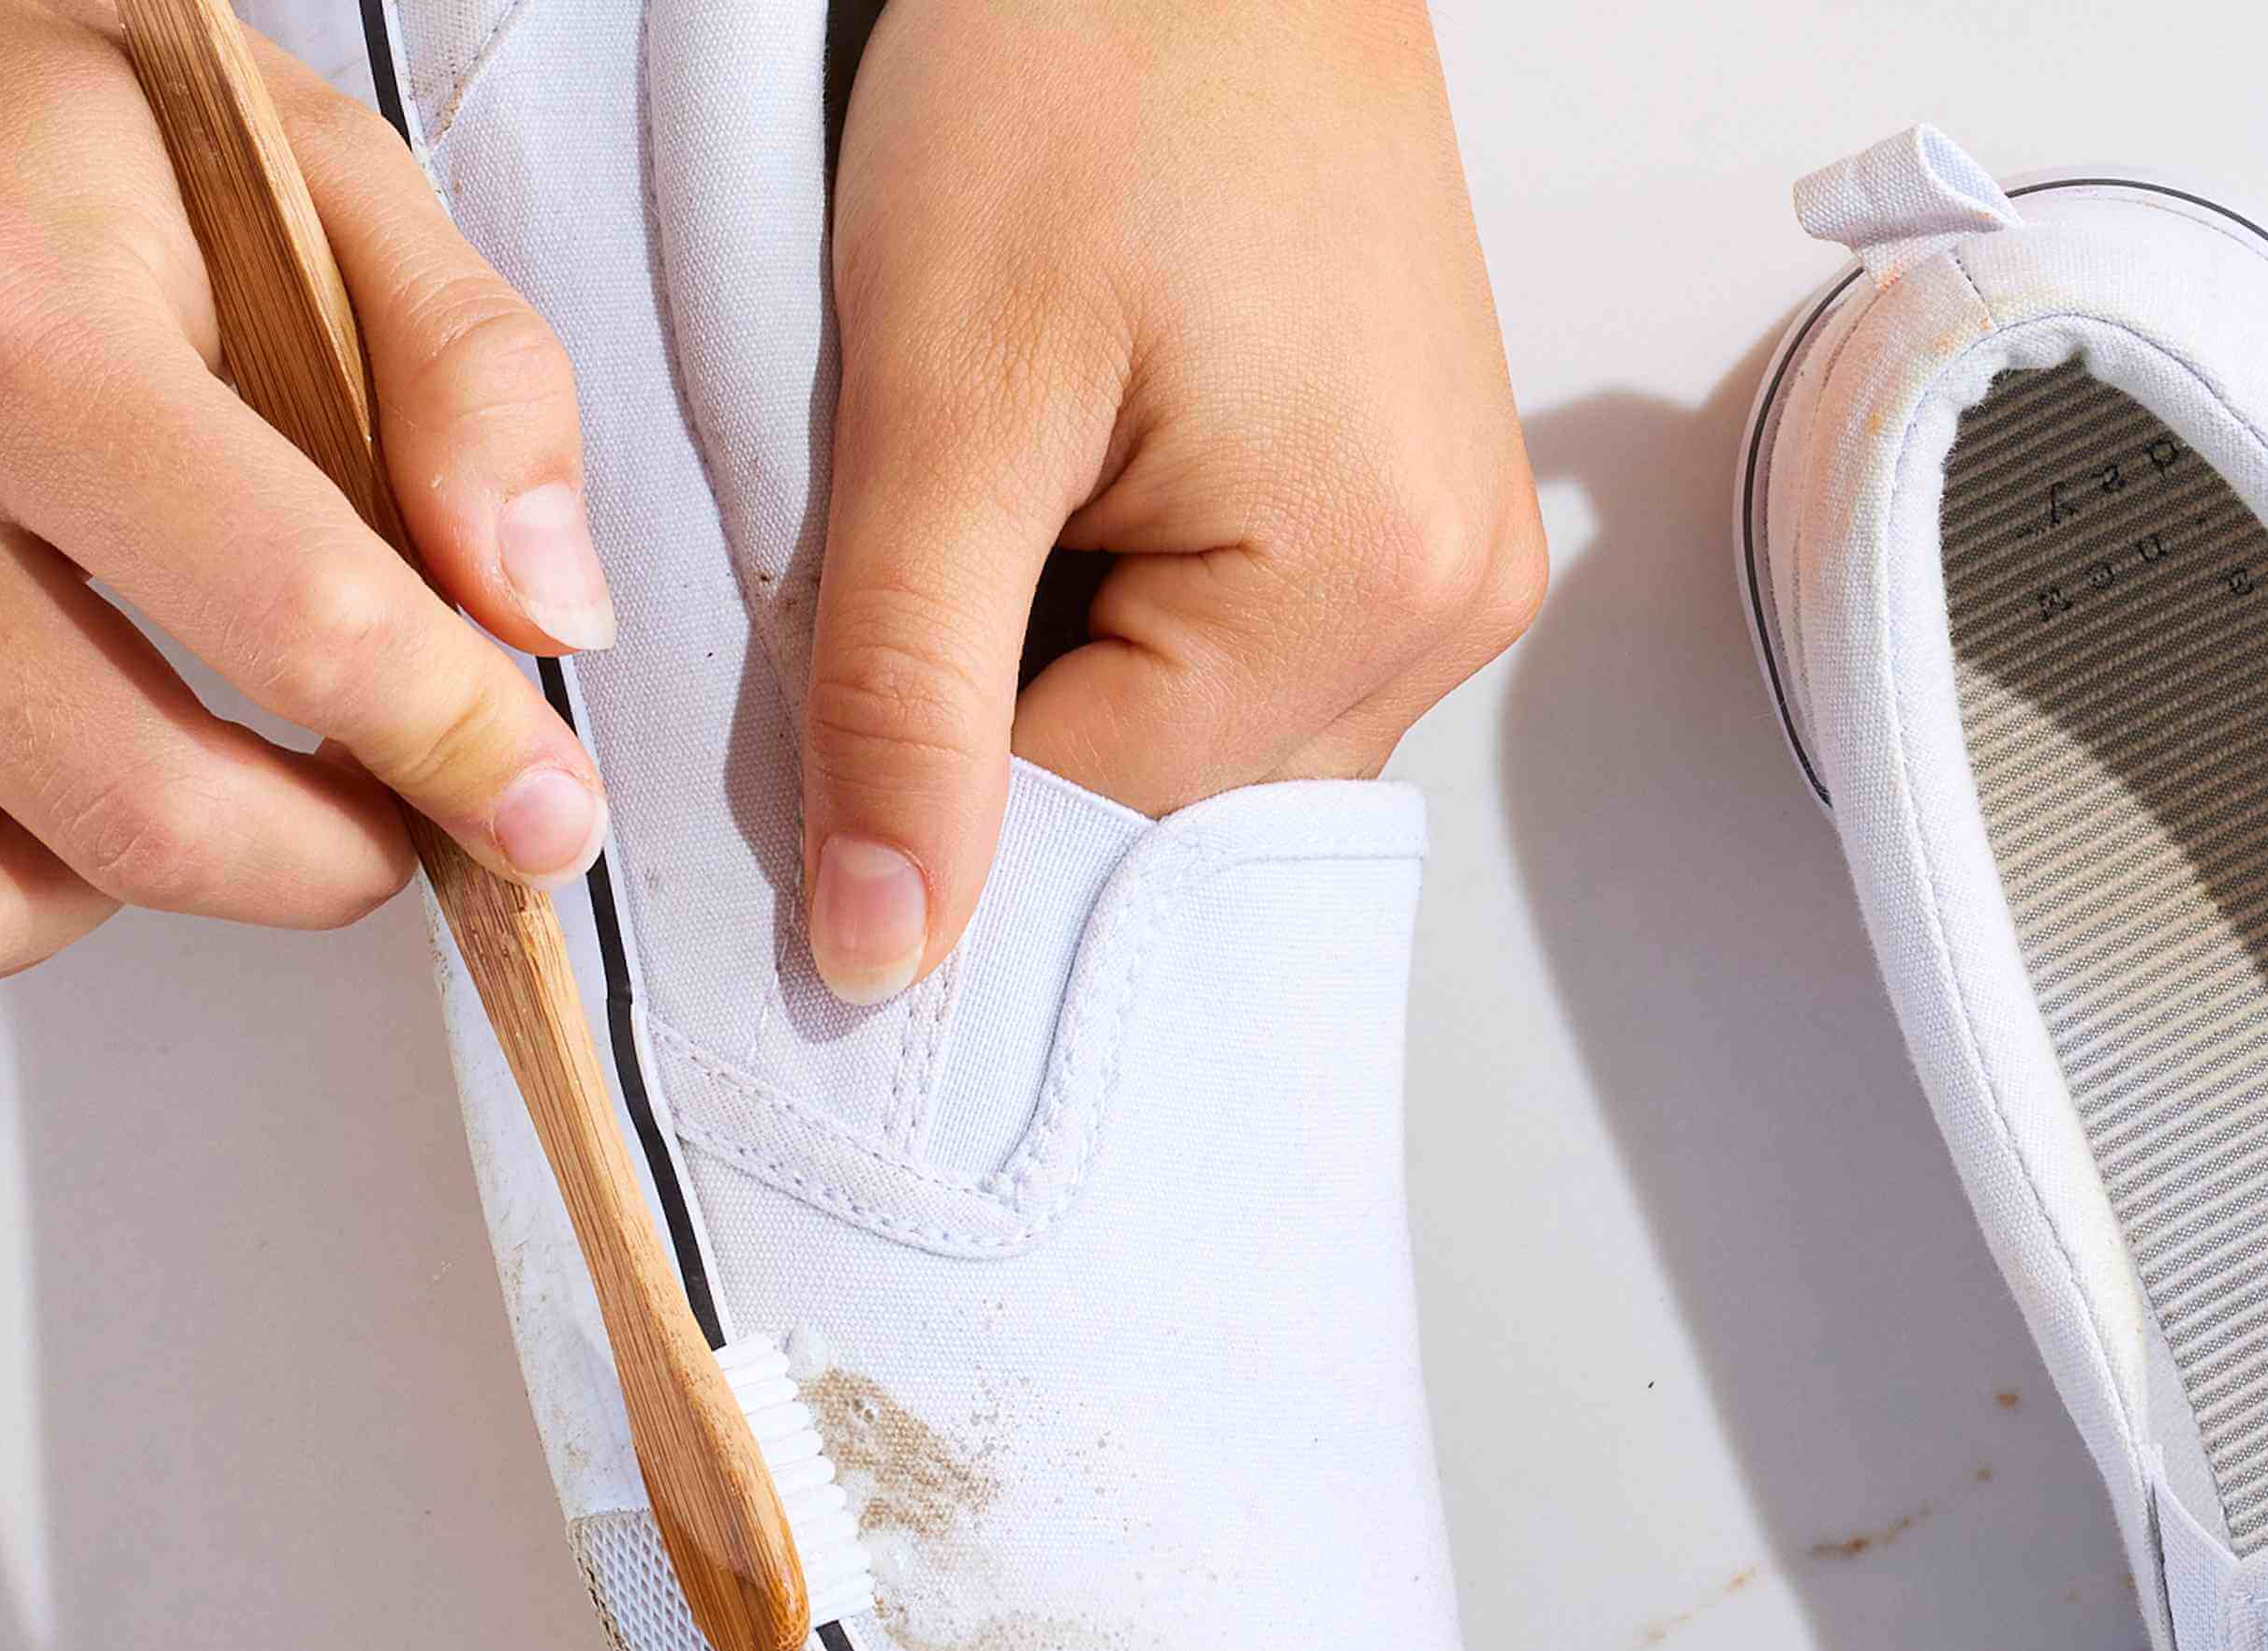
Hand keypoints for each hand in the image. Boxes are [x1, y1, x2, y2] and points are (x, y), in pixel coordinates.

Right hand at [0, 0, 614, 1004]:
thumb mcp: (285, 154)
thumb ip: (467, 372)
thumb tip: (545, 613)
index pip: (300, 622)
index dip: (465, 748)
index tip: (544, 809)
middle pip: (144, 815)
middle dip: (334, 860)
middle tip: (399, 812)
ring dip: (141, 892)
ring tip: (201, 773)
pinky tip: (45, 782)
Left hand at [806, 0, 1543, 1003]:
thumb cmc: (1093, 61)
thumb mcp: (941, 394)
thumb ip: (904, 692)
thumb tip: (884, 946)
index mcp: (1369, 583)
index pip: (1108, 833)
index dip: (931, 796)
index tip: (819, 710)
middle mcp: (1448, 602)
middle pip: (1173, 814)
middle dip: (1011, 734)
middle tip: (921, 551)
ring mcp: (1445, 561)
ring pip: (1199, 748)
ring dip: (1065, 674)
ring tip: (1014, 486)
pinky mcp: (1406, 516)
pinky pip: (1243, 658)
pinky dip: (1124, 615)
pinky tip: (1078, 481)